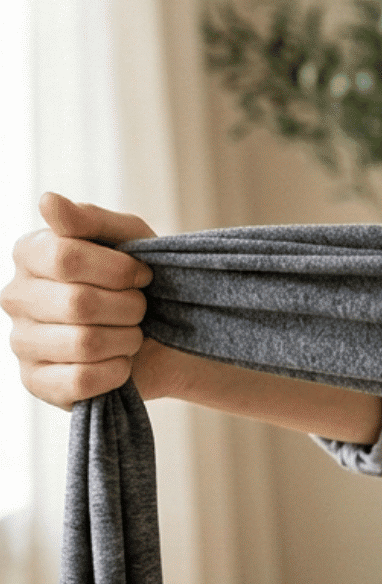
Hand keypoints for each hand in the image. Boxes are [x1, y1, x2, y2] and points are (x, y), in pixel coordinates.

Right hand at [3, 193, 175, 407]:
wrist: (163, 338)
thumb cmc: (141, 281)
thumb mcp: (129, 238)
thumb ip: (90, 219)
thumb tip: (47, 200)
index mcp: (31, 253)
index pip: (66, 257)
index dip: (119, 270)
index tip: (142, 275)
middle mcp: (15, 296)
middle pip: (79, 303)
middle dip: (130, 307)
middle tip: (140, 308)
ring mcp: (21, 342)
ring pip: (84, 344)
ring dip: (127, 339)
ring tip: (131, 334)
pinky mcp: (36, 383)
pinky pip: (82, 380)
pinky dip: (117, 371)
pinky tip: (121, 362)